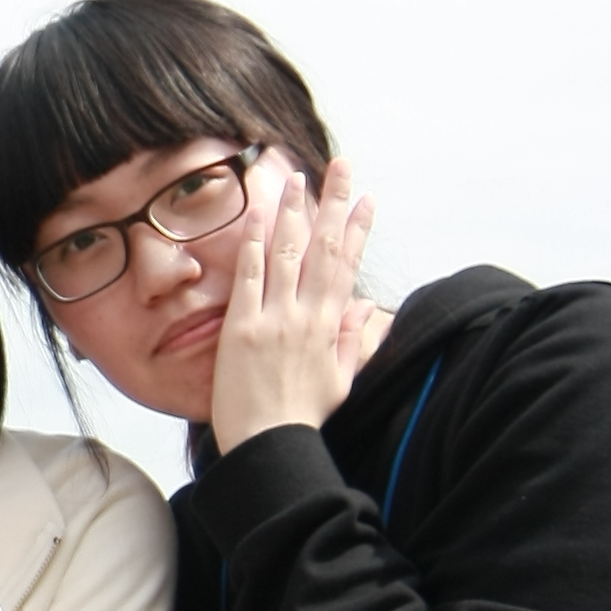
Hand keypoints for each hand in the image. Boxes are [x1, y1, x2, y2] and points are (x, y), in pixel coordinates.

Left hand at [210, 155, 376, 454]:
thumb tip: (365, 306)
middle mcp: (306, 316)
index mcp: (329, 327)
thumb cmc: (302, 416)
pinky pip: (251, 276)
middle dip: (334, 204)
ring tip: (298, 176)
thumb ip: (350, 339)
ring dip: (295, 211)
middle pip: (323, 248)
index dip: (358, 230)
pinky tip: (260, 213)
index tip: (367, 199)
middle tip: (342, 166)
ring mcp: (275, 319)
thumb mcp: (340, 379)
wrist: (270, 444)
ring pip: (289, 253)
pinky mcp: (243, 327)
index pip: (347, 267)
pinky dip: (257, 243)